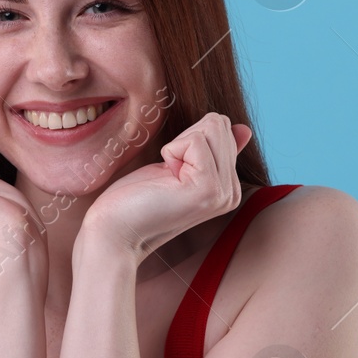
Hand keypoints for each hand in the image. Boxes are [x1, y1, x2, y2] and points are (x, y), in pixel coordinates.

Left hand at [80, 112, 253, 262]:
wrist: (114, 232)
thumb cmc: (136, 200)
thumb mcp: (179, 168)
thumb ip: (211, 151)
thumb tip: (243, 129)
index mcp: (228, 188)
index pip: (223, 129)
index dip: (187, 141)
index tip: (172, 173)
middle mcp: (231, 193)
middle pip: (219, 125)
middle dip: (185, 139)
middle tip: (168, 175)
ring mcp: (223, 193)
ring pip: (210, 128)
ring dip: (177, 146)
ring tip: (167, 178)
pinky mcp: (208, 188)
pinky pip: (195, 141)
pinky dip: (171, 151)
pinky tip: (165, 178)